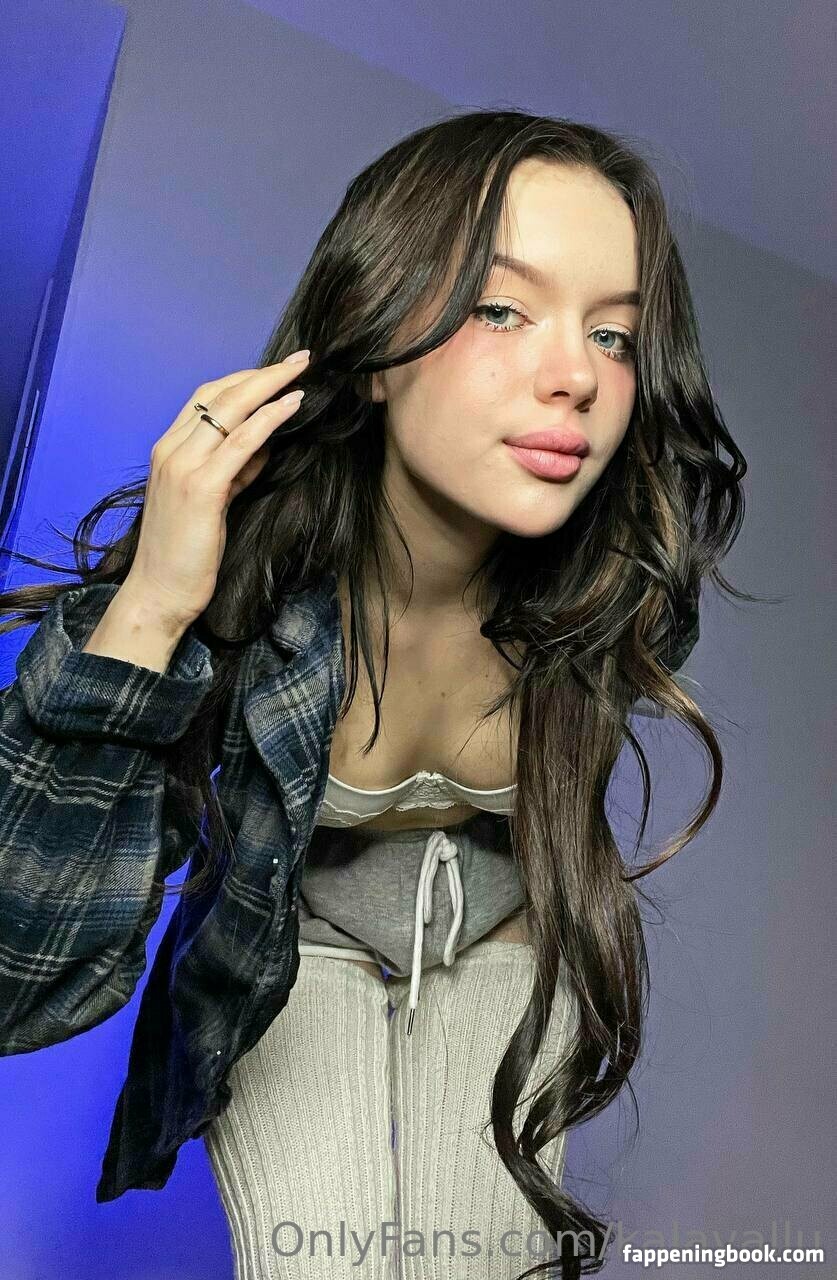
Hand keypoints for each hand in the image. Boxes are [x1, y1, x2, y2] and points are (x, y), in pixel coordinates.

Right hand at [120, 351, 309, 633]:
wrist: (159, 593)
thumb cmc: (184, 554)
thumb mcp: (211, 503)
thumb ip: (233, 471)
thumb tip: (264, 445)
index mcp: (168, 451)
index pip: (206, 398)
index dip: (244, 379)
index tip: (277, 370)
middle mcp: (170, 450)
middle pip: (219, 394)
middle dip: (262, 372)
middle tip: (300, 358)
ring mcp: (183, 467)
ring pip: (231, 410)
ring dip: (270, 385)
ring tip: (302, 371)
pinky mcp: (201, 488)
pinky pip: (241, 442)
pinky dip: (269, 418)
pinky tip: (292, 404)